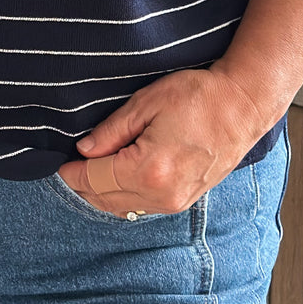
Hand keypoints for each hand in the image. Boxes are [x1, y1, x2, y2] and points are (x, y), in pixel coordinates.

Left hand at [56, 67, 267, 216]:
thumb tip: (86, 149)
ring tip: (86, 174)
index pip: (96, 178)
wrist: (242, 106)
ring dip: (102, 194)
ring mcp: (176, 202)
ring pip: (124, 207)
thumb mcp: (147, 102)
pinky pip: (143, 206)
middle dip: (83, 186)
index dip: (73, 172)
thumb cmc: (198, 97)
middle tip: (68, 169)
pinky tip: (114, 181)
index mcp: (149, 169)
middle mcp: (162, 194)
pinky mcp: (184, 200)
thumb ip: (113, 130)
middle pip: (107, 198)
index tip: (60, 164)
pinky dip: (123, 197)